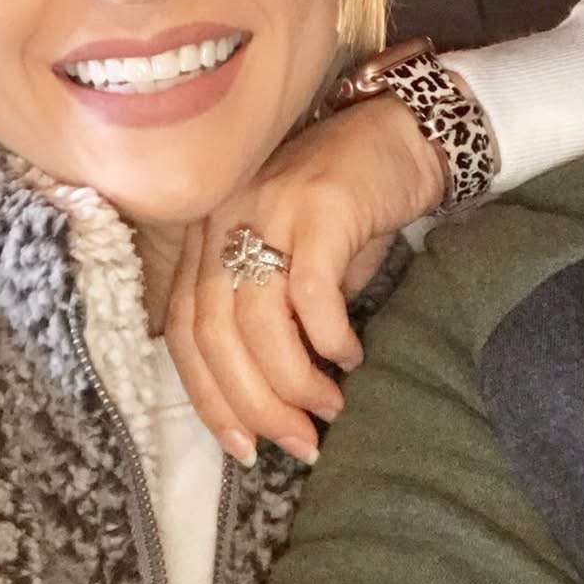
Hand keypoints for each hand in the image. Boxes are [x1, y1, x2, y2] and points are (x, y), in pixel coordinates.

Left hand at [166, 93, 447, 463]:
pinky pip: (310, 293)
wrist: (399, 134)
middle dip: (254, 405)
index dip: (209, 400)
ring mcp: (269, 208)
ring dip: (293, 382)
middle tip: (298, 442)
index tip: (245, 449)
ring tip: (330, 406)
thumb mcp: (293, 264)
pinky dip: (327, 337)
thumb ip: (272, 320)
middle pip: (214, 334)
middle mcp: (225, 220)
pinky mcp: (319, 206)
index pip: (184, 330)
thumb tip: (276, 404)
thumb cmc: (345, 211)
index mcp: (206, 236)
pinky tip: (351, 355)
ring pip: (257, 321)